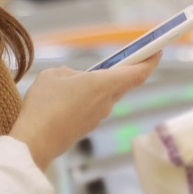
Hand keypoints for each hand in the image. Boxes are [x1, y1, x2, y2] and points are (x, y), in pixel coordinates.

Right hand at [9, 53, 160, 169]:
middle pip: (123, 83)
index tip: (158, 51)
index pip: (138, 73)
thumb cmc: (44, 106)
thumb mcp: (53, 75)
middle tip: (120, 58)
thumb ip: (69, 73)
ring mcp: (97, 117)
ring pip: (106, 96)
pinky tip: (65, 98)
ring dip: (99, 86)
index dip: (150, 61)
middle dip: (123, 71)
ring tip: (74, 79)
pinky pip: (92, 107)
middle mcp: (107, 102)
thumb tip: (75, 78)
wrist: (34, 143)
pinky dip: (86, 99)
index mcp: (104, 84)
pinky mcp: (87, 127)